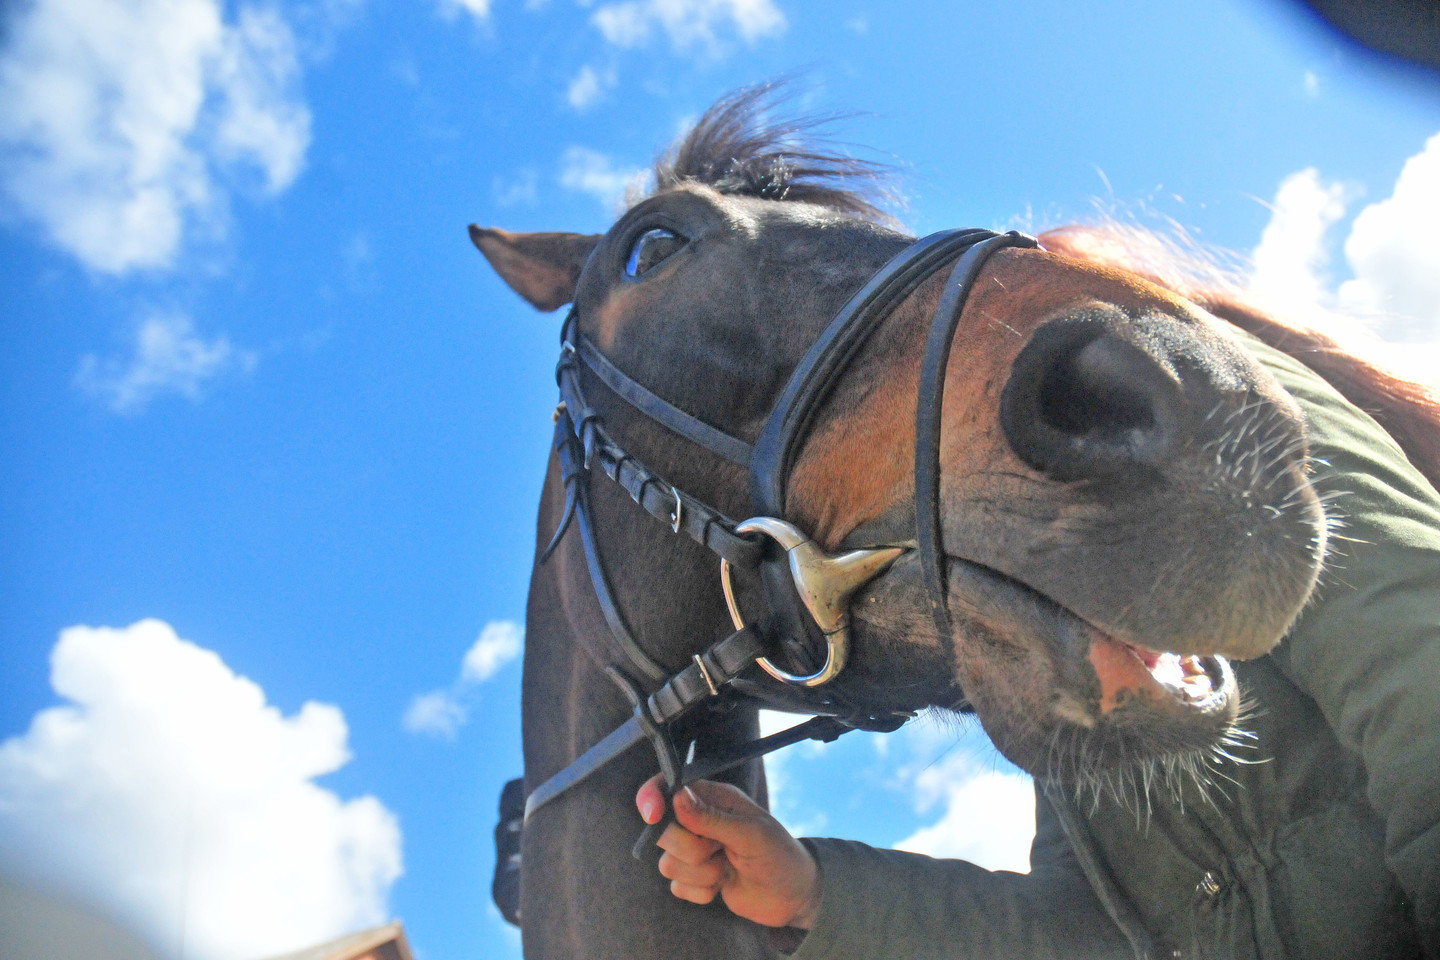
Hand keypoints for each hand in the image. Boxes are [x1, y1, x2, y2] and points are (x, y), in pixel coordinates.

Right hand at [635, 775, 820, 929]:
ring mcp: (696, 852)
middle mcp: (699, 822)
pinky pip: (677, 888)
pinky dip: (701, 892)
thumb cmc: (780, 855)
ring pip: (668, 864)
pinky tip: (722, 886)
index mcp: (713, 798)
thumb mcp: (751, 833)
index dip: (652, 797)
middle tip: (720, 850)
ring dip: (701, 873)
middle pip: (664, 832)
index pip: (668, 788)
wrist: (794, 896)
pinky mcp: (695, 879)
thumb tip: (676, 797)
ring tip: (728, 869)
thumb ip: (712, 818)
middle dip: (692, 849)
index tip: (652, 815)